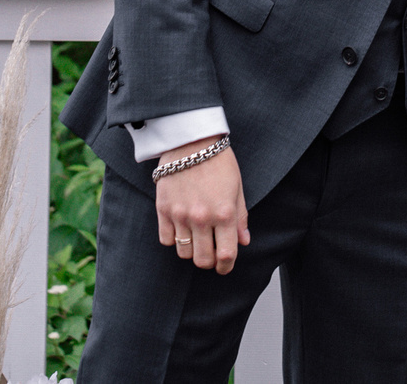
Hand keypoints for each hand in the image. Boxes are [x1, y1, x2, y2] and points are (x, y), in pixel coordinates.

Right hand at [154, 137, 247, 273]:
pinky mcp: (162, 209)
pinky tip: (181, 229)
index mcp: (224, 213)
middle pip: (203, 260)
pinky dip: (174, 239)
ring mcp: (180, 215)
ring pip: (183, 253)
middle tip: (211, 253)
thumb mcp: (237, 187)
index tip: (225, 266)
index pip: (226, 255)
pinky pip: (166, 239)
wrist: (191, 140)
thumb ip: (240, 217)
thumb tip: (243, 241)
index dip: (226, 266)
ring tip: (196, 240)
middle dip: (209, 262)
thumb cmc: (219, 161)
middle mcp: (201, 218)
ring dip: (191, 251)